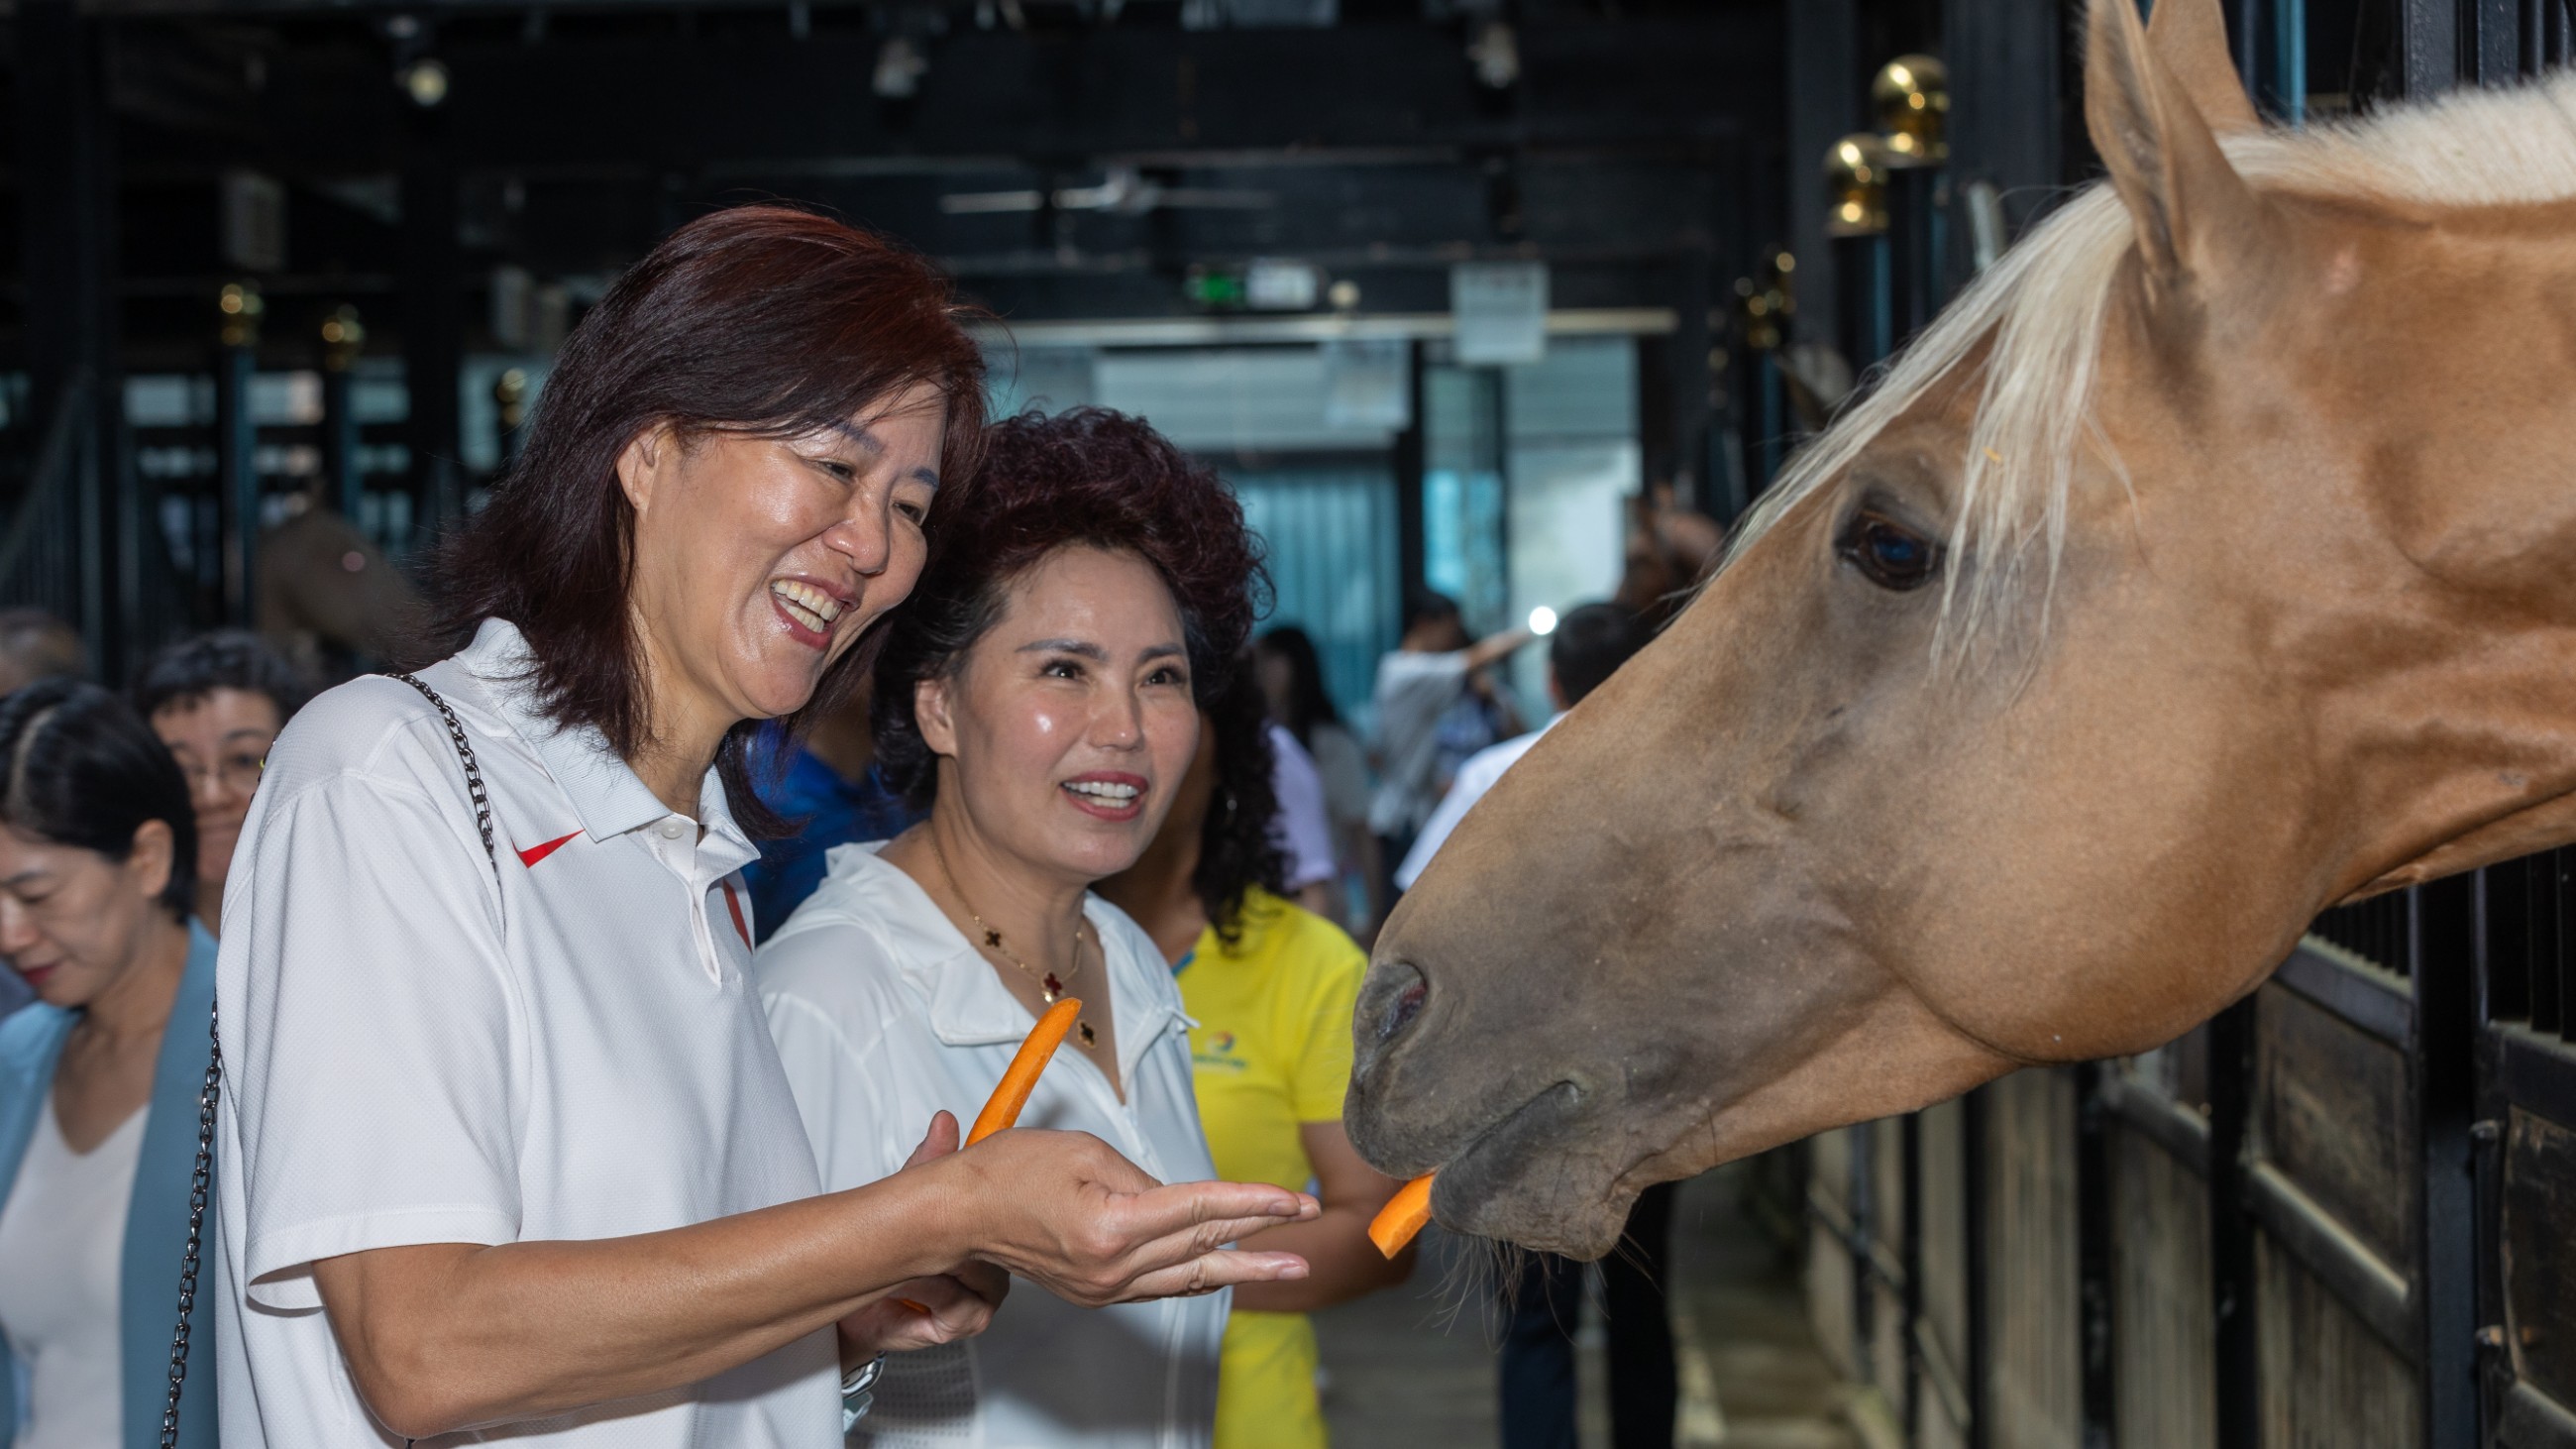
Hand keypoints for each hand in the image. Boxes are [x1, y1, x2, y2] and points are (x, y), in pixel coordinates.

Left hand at [835, 1114, 1012, 1358]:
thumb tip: (945, 1122)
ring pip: (983, 1277)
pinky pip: (961, 1303)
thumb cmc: (884, 1262)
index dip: (993, 1199)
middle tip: (929, 1230)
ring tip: (908, 1263)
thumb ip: (929, 1161)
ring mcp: (978, 1297)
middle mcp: (987, 1267)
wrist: (858, 1310)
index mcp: (980, 1234)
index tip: (988, 1177)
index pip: (1003, 1211)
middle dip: (955, 1238)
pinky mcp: (961, 1322)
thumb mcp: (907, 1199)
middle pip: (998, 1247)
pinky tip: (906, 1286)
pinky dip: (929, 1291)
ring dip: (938, 1268)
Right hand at [936, 1128, 1317, 1306]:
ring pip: (1188, 1275)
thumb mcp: (1085, 1151)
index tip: (1292, 1200)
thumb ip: (1142, 1177)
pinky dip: (1196, 1276)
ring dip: (1242, 1268)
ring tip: (1289, 1267)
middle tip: (1307, 1228)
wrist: (958, 1216)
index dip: (1253, 1202)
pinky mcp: (1095, 1292)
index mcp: (1112, 1226)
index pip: (1200, 1210)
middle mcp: (1112, 1266)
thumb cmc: (1010, 1171)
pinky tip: (1224, 1272)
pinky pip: (1160, 1285)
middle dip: (1261, 1234)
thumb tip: (1180, 1200)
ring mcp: (1103, 1287)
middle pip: (1202, 1245)